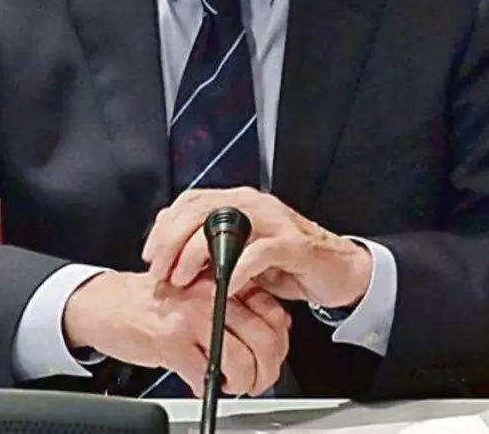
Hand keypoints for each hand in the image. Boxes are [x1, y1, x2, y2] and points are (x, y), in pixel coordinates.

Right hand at [60, 270, 289, 396]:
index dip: (280, 345)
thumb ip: (235, 306)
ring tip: (232, 386)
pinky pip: (204, 375)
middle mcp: (212, 296)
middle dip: (266, 371)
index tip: (272, 358)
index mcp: (224, 283)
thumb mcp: (201, 295)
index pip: (274, 314)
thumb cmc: (154, 301)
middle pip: (264, 340)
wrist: (105, 302)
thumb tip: (274, 329)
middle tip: (257, 382)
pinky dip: (206, 388)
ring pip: (240, 361)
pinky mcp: (171, 341)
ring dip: (241, 384)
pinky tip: (200, 383)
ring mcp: (192, 318)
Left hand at [142, 187, 373, 309]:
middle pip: (201, 209)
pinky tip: (224, 287)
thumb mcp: (242, 255)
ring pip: (225, 225)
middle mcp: (254, 204)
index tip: (149, 255)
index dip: (165, 226)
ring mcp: (274, 221)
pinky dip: (237, 269)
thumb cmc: (288, 264)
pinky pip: (258, 252)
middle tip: (161, 272)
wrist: (339, 270)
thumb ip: (212, 251)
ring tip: (185, 280)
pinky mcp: (293, 244)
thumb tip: (172, 263)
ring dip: (198, 253)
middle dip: (173, 241)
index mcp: (239, 202)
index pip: (191, 201)